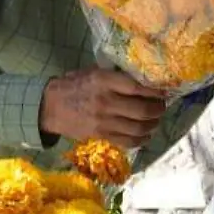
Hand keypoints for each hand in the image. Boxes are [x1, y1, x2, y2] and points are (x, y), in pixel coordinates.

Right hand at [40, 67, 167, 147]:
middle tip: (161, 107)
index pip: (138, 88)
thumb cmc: (74, 85)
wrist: (49, 107)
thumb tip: (144, 80)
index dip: (155, 92)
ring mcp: (104, 121)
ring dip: (152, 125)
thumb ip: (116, 77)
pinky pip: (128, 141)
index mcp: (104, 81)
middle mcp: (106, 101)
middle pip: (143, 110)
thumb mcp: (93, 72)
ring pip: (139, 127)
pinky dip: (142, 139)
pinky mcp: (101, 135)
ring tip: (155, 120)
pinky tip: (146, 135)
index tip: (164, 92)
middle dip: (158, 110)